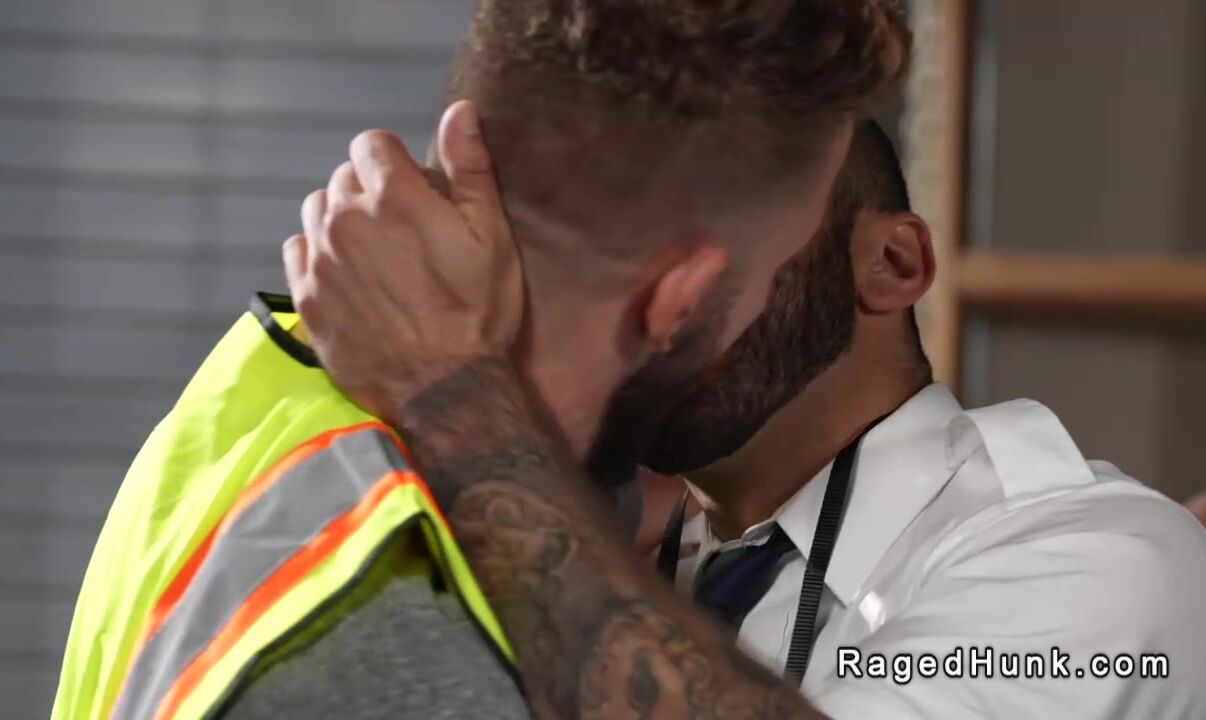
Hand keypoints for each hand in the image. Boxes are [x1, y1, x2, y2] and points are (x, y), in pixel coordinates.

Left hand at [284, 101, 522, 420]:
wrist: (446, 391)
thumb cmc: (477, 314)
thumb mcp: (492, 236)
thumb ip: (471, 167)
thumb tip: (460, 110)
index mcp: (393, 196)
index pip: (371, 144)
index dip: (395, 162)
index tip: (414, 190)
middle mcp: (346, 220)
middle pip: (344, 177)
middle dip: (370, 192)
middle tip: (403, 231)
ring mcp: (321, 260)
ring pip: (318, 211)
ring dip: (341, 221)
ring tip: (375, 254)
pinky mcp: (307, 298)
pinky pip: (298, 251)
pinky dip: (319, 254)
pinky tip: (350, 277)